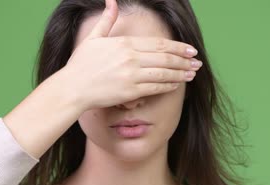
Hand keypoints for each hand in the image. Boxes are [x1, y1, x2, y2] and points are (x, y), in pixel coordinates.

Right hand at [59, 0, 201, 109]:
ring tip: (192, 74)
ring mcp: (131, 75)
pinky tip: (176, 84)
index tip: (191, 49)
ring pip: (164, 73)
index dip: (178, 47)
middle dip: (184, 60)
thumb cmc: (81, 64)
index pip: (159, 44)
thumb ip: (107, 20)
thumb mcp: (93, 38)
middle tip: (197, 63)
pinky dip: (168, 85)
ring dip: (181, 73)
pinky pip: (155, 88)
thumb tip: (111, 0)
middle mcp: (131, 58)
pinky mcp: (130, 92)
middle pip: (165, 57)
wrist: (72, 88)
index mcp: (124, 43)